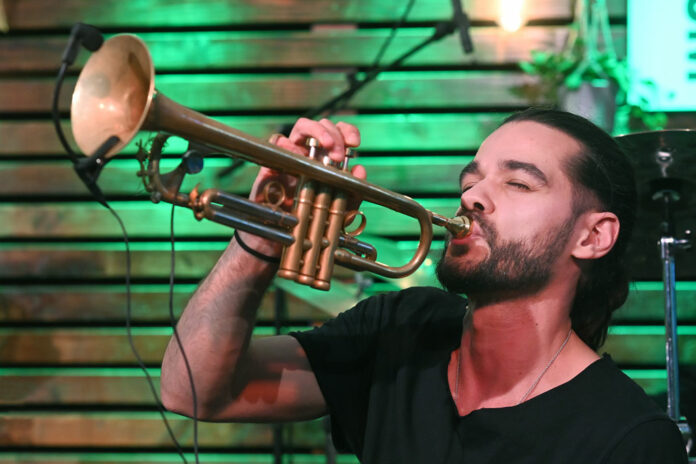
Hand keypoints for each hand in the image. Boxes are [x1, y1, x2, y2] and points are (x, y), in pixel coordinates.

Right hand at [241, 118, 366, 255]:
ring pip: (302, 126)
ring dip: (317, 131)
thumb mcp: (340, 210)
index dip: (348, 132)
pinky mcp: (273, 163)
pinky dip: (285, 143)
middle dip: (334, 134)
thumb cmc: (315, 219)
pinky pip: (277, 143)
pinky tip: (294, 152)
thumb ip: (353, 193)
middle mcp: (311, 152)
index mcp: (328, 157)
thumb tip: (361, 169)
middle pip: (323, 125)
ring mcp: (292, 155)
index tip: (355, 144)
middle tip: (339, 154)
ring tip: (326, 147)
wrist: (288, 236)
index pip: (340, 133)